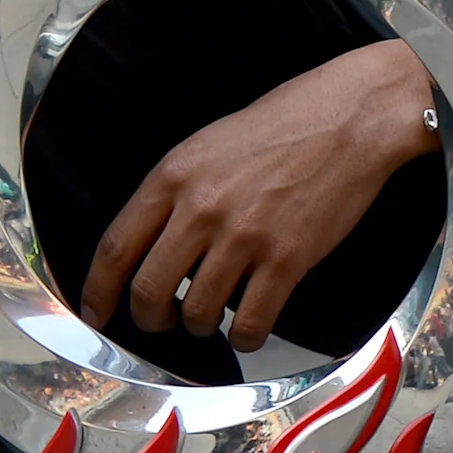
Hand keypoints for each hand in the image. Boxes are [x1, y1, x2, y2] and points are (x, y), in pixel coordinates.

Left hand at [78, 42, 438, 353]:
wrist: (355, 115)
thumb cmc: (289, 122)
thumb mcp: (212, 142)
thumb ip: (178, 189)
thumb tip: (154, 241)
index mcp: (175, 175)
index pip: (116, 248)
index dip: (98, 292)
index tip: (97, 313)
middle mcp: (202, 208)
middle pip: (149, 290)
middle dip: (149, 319)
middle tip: (161, 321)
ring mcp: (245, 235)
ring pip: (196, 313)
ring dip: (197, 327)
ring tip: (209, 317)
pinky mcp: (287, 258)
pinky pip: (249, 322)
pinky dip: (244, 336)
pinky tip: (249, 327)